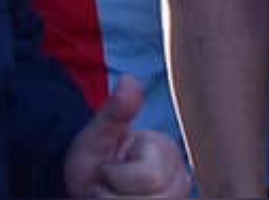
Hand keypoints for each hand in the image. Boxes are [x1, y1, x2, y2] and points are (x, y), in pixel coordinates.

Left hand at [64, 77, 191, 198]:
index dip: (115, 176)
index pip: (148, 177)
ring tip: (111, 196)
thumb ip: (115, 111)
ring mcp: (177, 198)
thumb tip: (129, 80)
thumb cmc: (96, 158)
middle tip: (107, 184)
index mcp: (168, 152)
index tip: (107, 167)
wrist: (86, 185)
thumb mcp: (97, 134)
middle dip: (114, 197)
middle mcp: (182, 181)